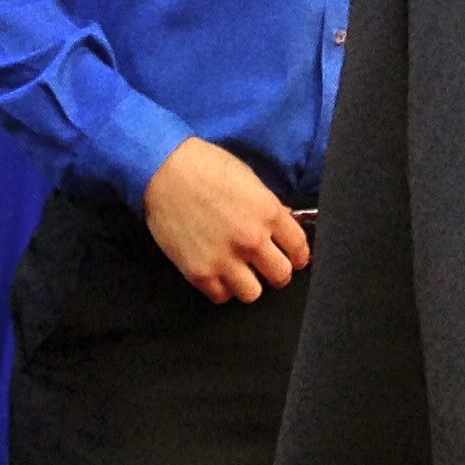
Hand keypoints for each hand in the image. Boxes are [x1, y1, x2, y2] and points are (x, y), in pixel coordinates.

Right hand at [141, 139, 308, 303]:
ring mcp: (225, 259)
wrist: (164, 171)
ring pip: (253, 293)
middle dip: (277, 271)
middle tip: (268, 265)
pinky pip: (221, 297)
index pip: (300, 249)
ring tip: (240, 271)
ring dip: (249, 283)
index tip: (294, 258)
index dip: (299, 255)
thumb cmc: (206, 167)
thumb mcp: (248, 179)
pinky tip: (218, 272)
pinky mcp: (199, 273)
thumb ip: (268, 207)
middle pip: (281, 276)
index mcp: (268, 212)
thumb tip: (284, 223)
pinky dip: (222, 288)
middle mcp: (251, 239)